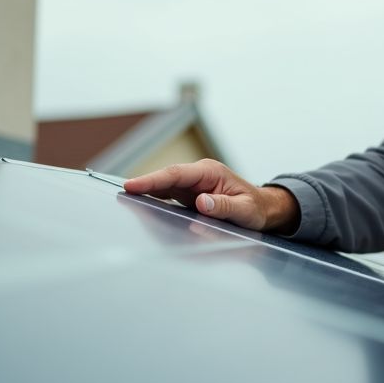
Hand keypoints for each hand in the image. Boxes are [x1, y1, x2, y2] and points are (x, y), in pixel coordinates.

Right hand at [122, 159, 299, 232]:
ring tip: (124, 203)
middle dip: (142, 186)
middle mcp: (198, 176)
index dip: (152, 180)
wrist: (264, 209)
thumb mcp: (245, 209)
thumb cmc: (256, 208)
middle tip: (119, 195)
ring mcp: (192, 186)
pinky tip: (141, 210)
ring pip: (163, 188)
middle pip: (164, 179)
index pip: (176, 174)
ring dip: (146, 195)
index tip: (131, 185)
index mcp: (210, 172)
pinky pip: (167, 197)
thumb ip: (224, 205)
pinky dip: (154, 202)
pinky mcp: (189, 196)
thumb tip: (201, 201)